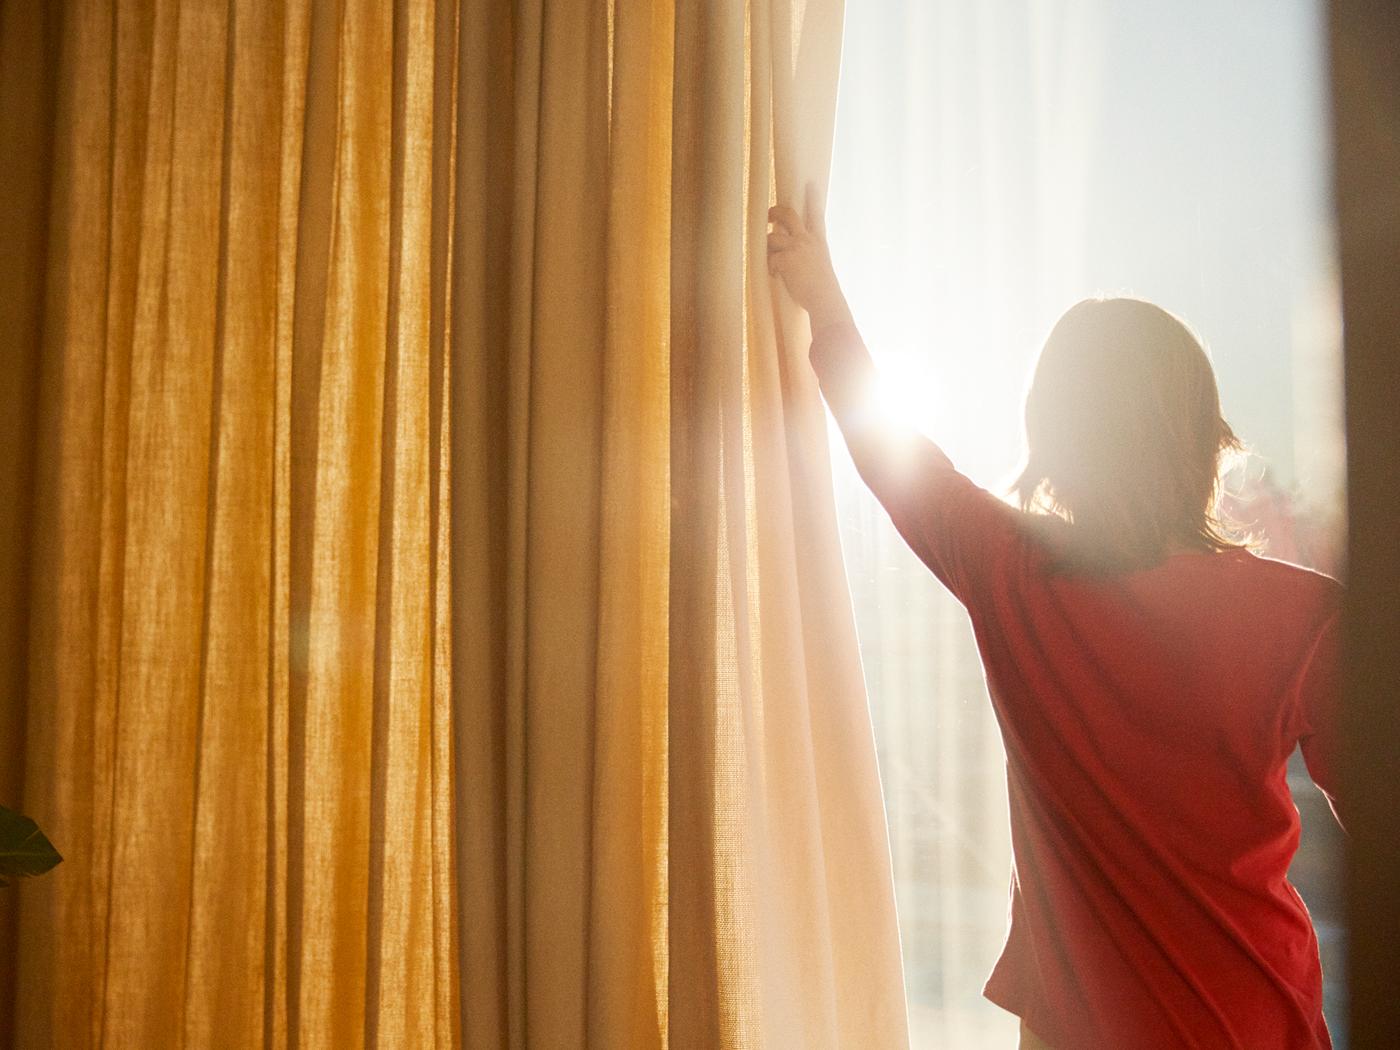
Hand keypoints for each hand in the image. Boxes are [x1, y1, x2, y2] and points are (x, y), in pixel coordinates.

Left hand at [767, 184, 853, 331]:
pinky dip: (771, 268)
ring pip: (771, 238)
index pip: (816, 214)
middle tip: (769, 215)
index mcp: (819, 241)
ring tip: (772, 263)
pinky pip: (769, 259)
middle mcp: (807, 240)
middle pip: (788, 215)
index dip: (813, 198)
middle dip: (775, 212)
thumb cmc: (823, 288)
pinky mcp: (785, 259)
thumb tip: (789, 253)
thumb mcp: (820, 264)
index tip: (810, 184)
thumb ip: (808, 254)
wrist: (825, 299)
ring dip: (768, 249)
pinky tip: (776, 276)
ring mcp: (796, 247)